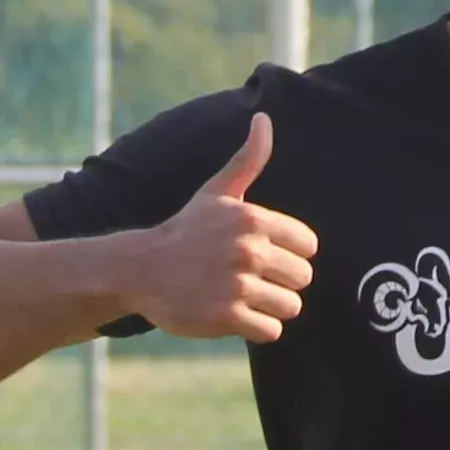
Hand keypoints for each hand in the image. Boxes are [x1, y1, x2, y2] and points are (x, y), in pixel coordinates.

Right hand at [127, 111, 319, 340]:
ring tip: (243, 298)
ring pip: (290, 307)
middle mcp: (249, 251)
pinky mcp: (227, 317)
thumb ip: (248, 159)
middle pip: (302, 278)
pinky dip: (257, 328)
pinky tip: (235, 316)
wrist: (141, 269)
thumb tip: (263, 118)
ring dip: (270, 308)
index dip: (290, 254)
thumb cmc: (185, 231)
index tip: (263, 256)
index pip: (308, 246)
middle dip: (281, 283)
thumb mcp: (217, 192)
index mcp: (254, 220)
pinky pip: (270, 331)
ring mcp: (238, 285)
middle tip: (249, 280)